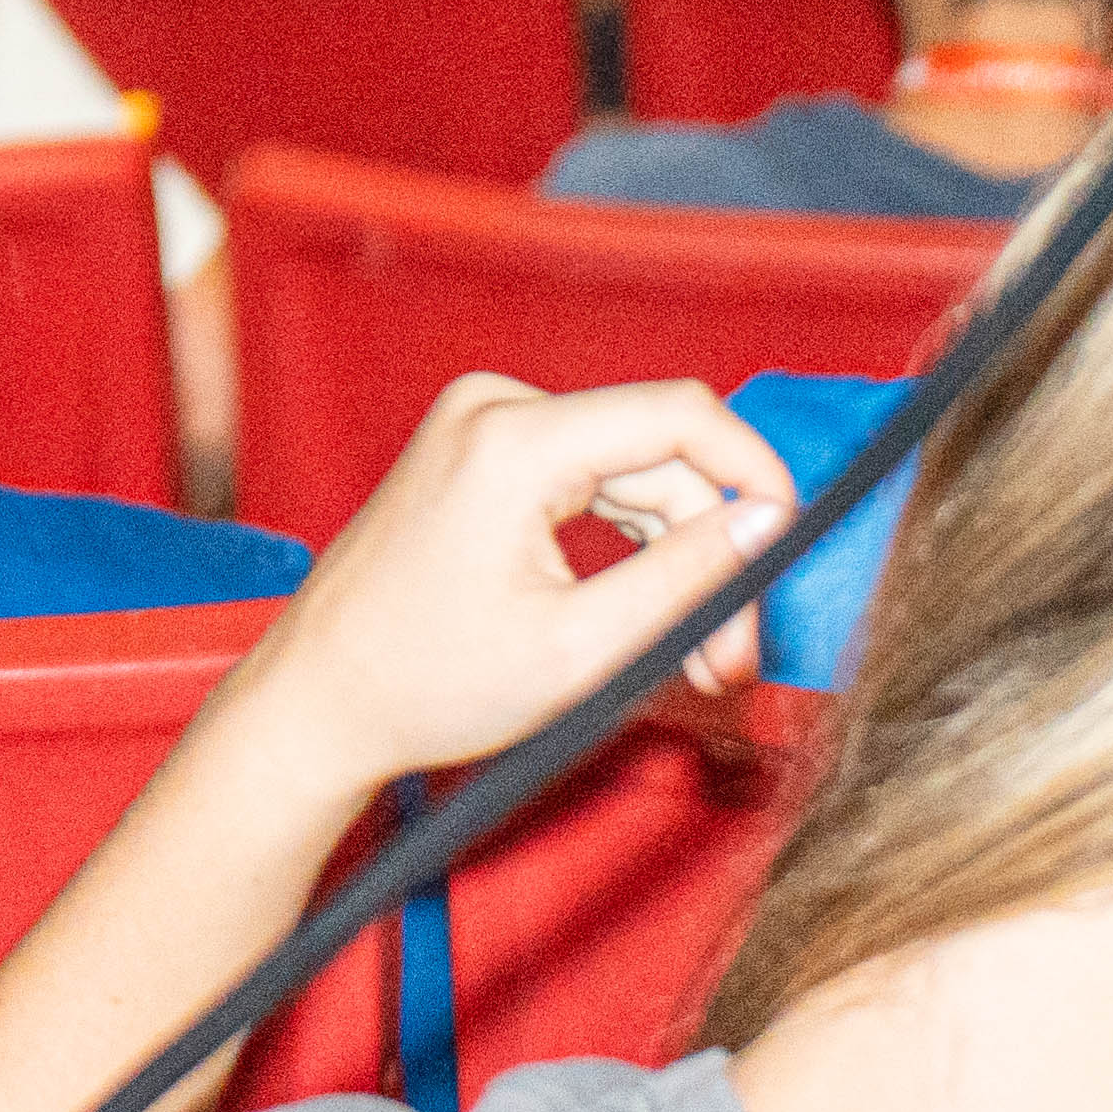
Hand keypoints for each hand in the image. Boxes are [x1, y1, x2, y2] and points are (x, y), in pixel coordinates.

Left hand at [230, 375, 800, 794]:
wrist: (320, 701)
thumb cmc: (425, 683)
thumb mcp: (581, 650)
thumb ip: (686, 579)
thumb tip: (768, 519)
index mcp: (513, 440)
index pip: (681, 417)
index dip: (756, 475)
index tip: (792, 545)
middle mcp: (495, 410)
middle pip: (659, 460)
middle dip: (710, 558)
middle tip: (731, 659)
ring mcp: (482, 427)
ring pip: (631, 478)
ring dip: (674, 563)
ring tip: (698, 660)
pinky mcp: (480, 456)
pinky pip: (588, 484)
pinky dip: (627, 551)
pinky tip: (647, 621)